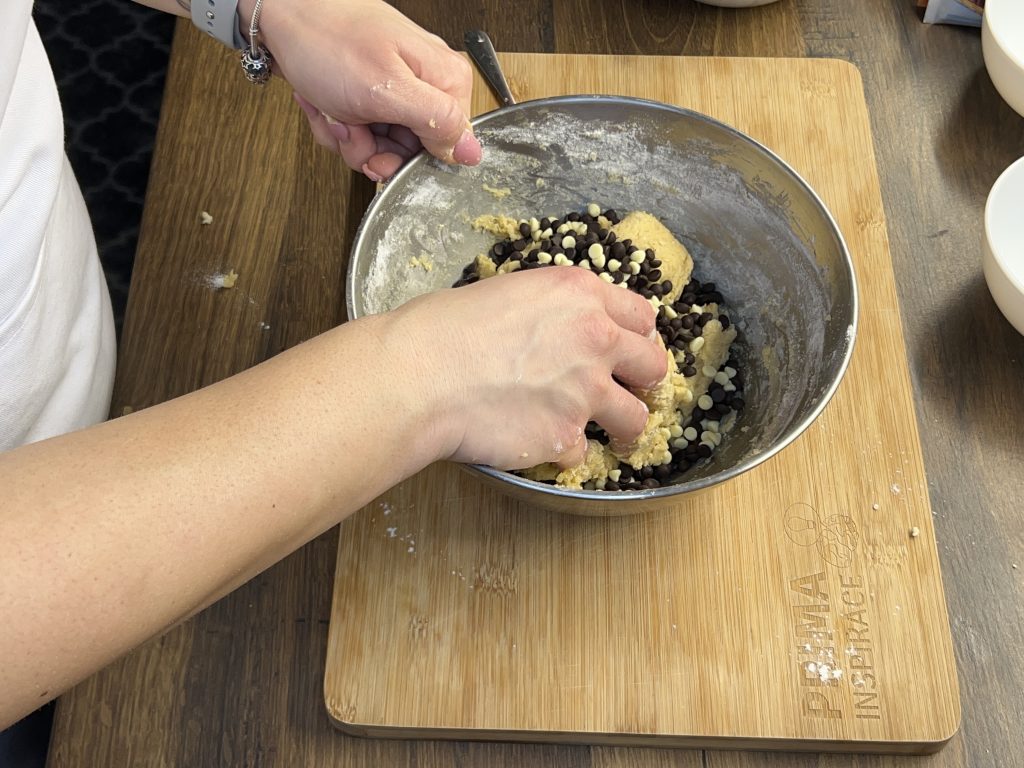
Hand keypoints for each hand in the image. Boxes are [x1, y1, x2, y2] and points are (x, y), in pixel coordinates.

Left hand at [249, 0, 481, 180]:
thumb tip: (472, 151)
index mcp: (444, 79)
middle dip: (370, 149)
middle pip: (410, 150)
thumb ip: (437, 121)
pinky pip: (360, 131)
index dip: (409, 159)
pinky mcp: (370, 92)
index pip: (447, 145)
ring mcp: (396, 88)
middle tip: (348, 127)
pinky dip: (335, 125)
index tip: (379, 152)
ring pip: (380, 144)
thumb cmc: (328, 41)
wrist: (281, 15)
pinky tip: (323, 104)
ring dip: (348, 138)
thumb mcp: (387, 90)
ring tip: (331, 110)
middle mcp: (425, 83)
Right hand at [391, 268, 667, 469]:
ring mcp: (585, 391)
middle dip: (644, 381)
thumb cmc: (444, 328)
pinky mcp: (565, 436)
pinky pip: (580, 452)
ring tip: (614, 438)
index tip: (628, 351)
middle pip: (652, 366)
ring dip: (623, 428)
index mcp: (580, 294)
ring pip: (634, 418)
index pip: (641, 315)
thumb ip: (550, 312)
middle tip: (629, 392)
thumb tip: (554, 331)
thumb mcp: (508, 293)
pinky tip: (538, 442)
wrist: (420, 375)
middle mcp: (595, 339)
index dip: (636, 336)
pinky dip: (562, 451)